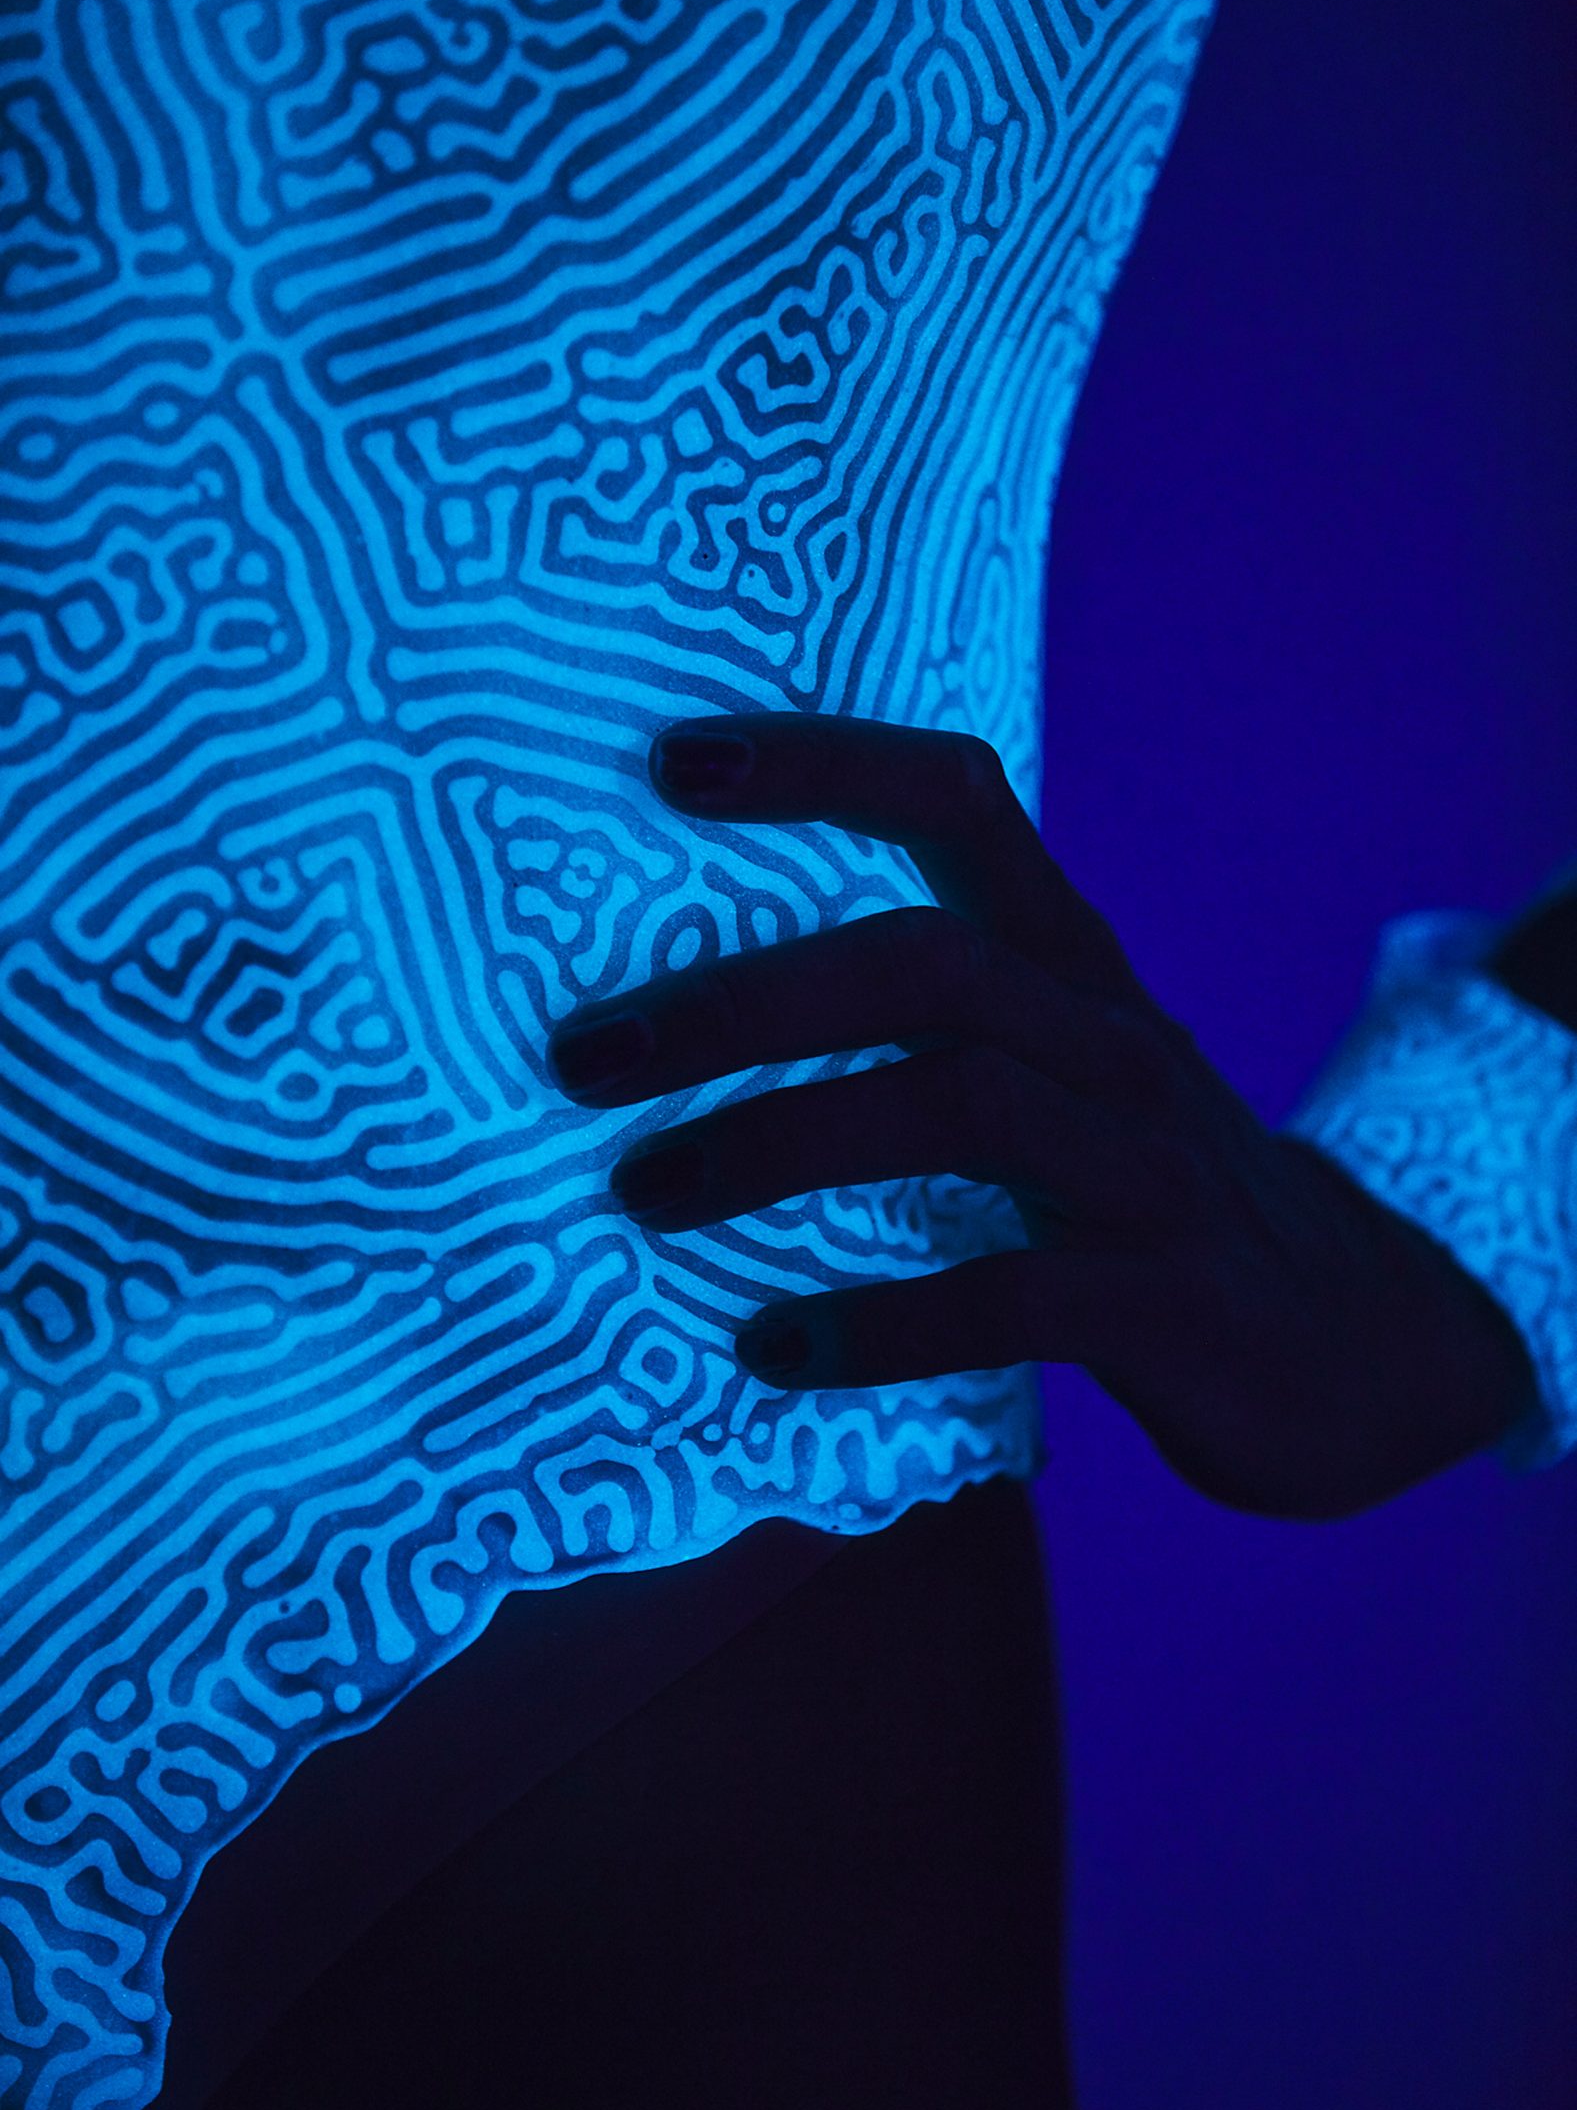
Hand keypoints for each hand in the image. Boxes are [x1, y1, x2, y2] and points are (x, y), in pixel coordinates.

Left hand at [547, 715, 1537, 1519]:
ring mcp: (1150, 1167)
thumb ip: (925, 1029)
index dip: (822, 765)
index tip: (670, 759)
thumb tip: (684, 1014)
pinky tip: (773, 1349)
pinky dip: (882, 1323)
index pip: (959, 804)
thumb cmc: (1146, 1196)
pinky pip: (1014, 1297)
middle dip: (742, 1000)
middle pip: (924, 964)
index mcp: (1072, 963)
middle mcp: (1111, 1039)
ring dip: (781, 1144)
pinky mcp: (1170, 1301)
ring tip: (645, 1193)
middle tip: (584, 1057)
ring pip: (961, 1108)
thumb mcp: (1057, 1078)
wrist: (1359, 1343)